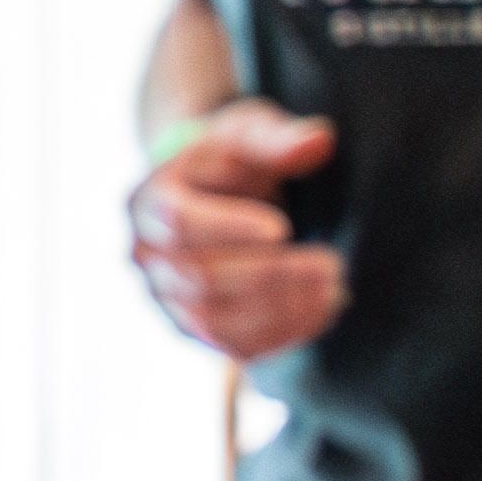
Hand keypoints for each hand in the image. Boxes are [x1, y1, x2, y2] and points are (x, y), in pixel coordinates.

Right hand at [130, 100, 343, 360]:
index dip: (226, 227)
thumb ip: (278, 139)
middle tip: (329, 261)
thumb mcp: (250, 135)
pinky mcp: (198, 329)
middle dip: (268, 273)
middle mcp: (145, 255)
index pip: (176, 221)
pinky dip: (283, 332)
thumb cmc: (236, 162)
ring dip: (280, 306)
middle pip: (197, 276)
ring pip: (214, 318)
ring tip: (335, 284)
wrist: (217, 198)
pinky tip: (327, 306)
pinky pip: (234, 345)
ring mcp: (167, 297)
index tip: (282, 227)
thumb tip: (318, 140)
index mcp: (146, 201)